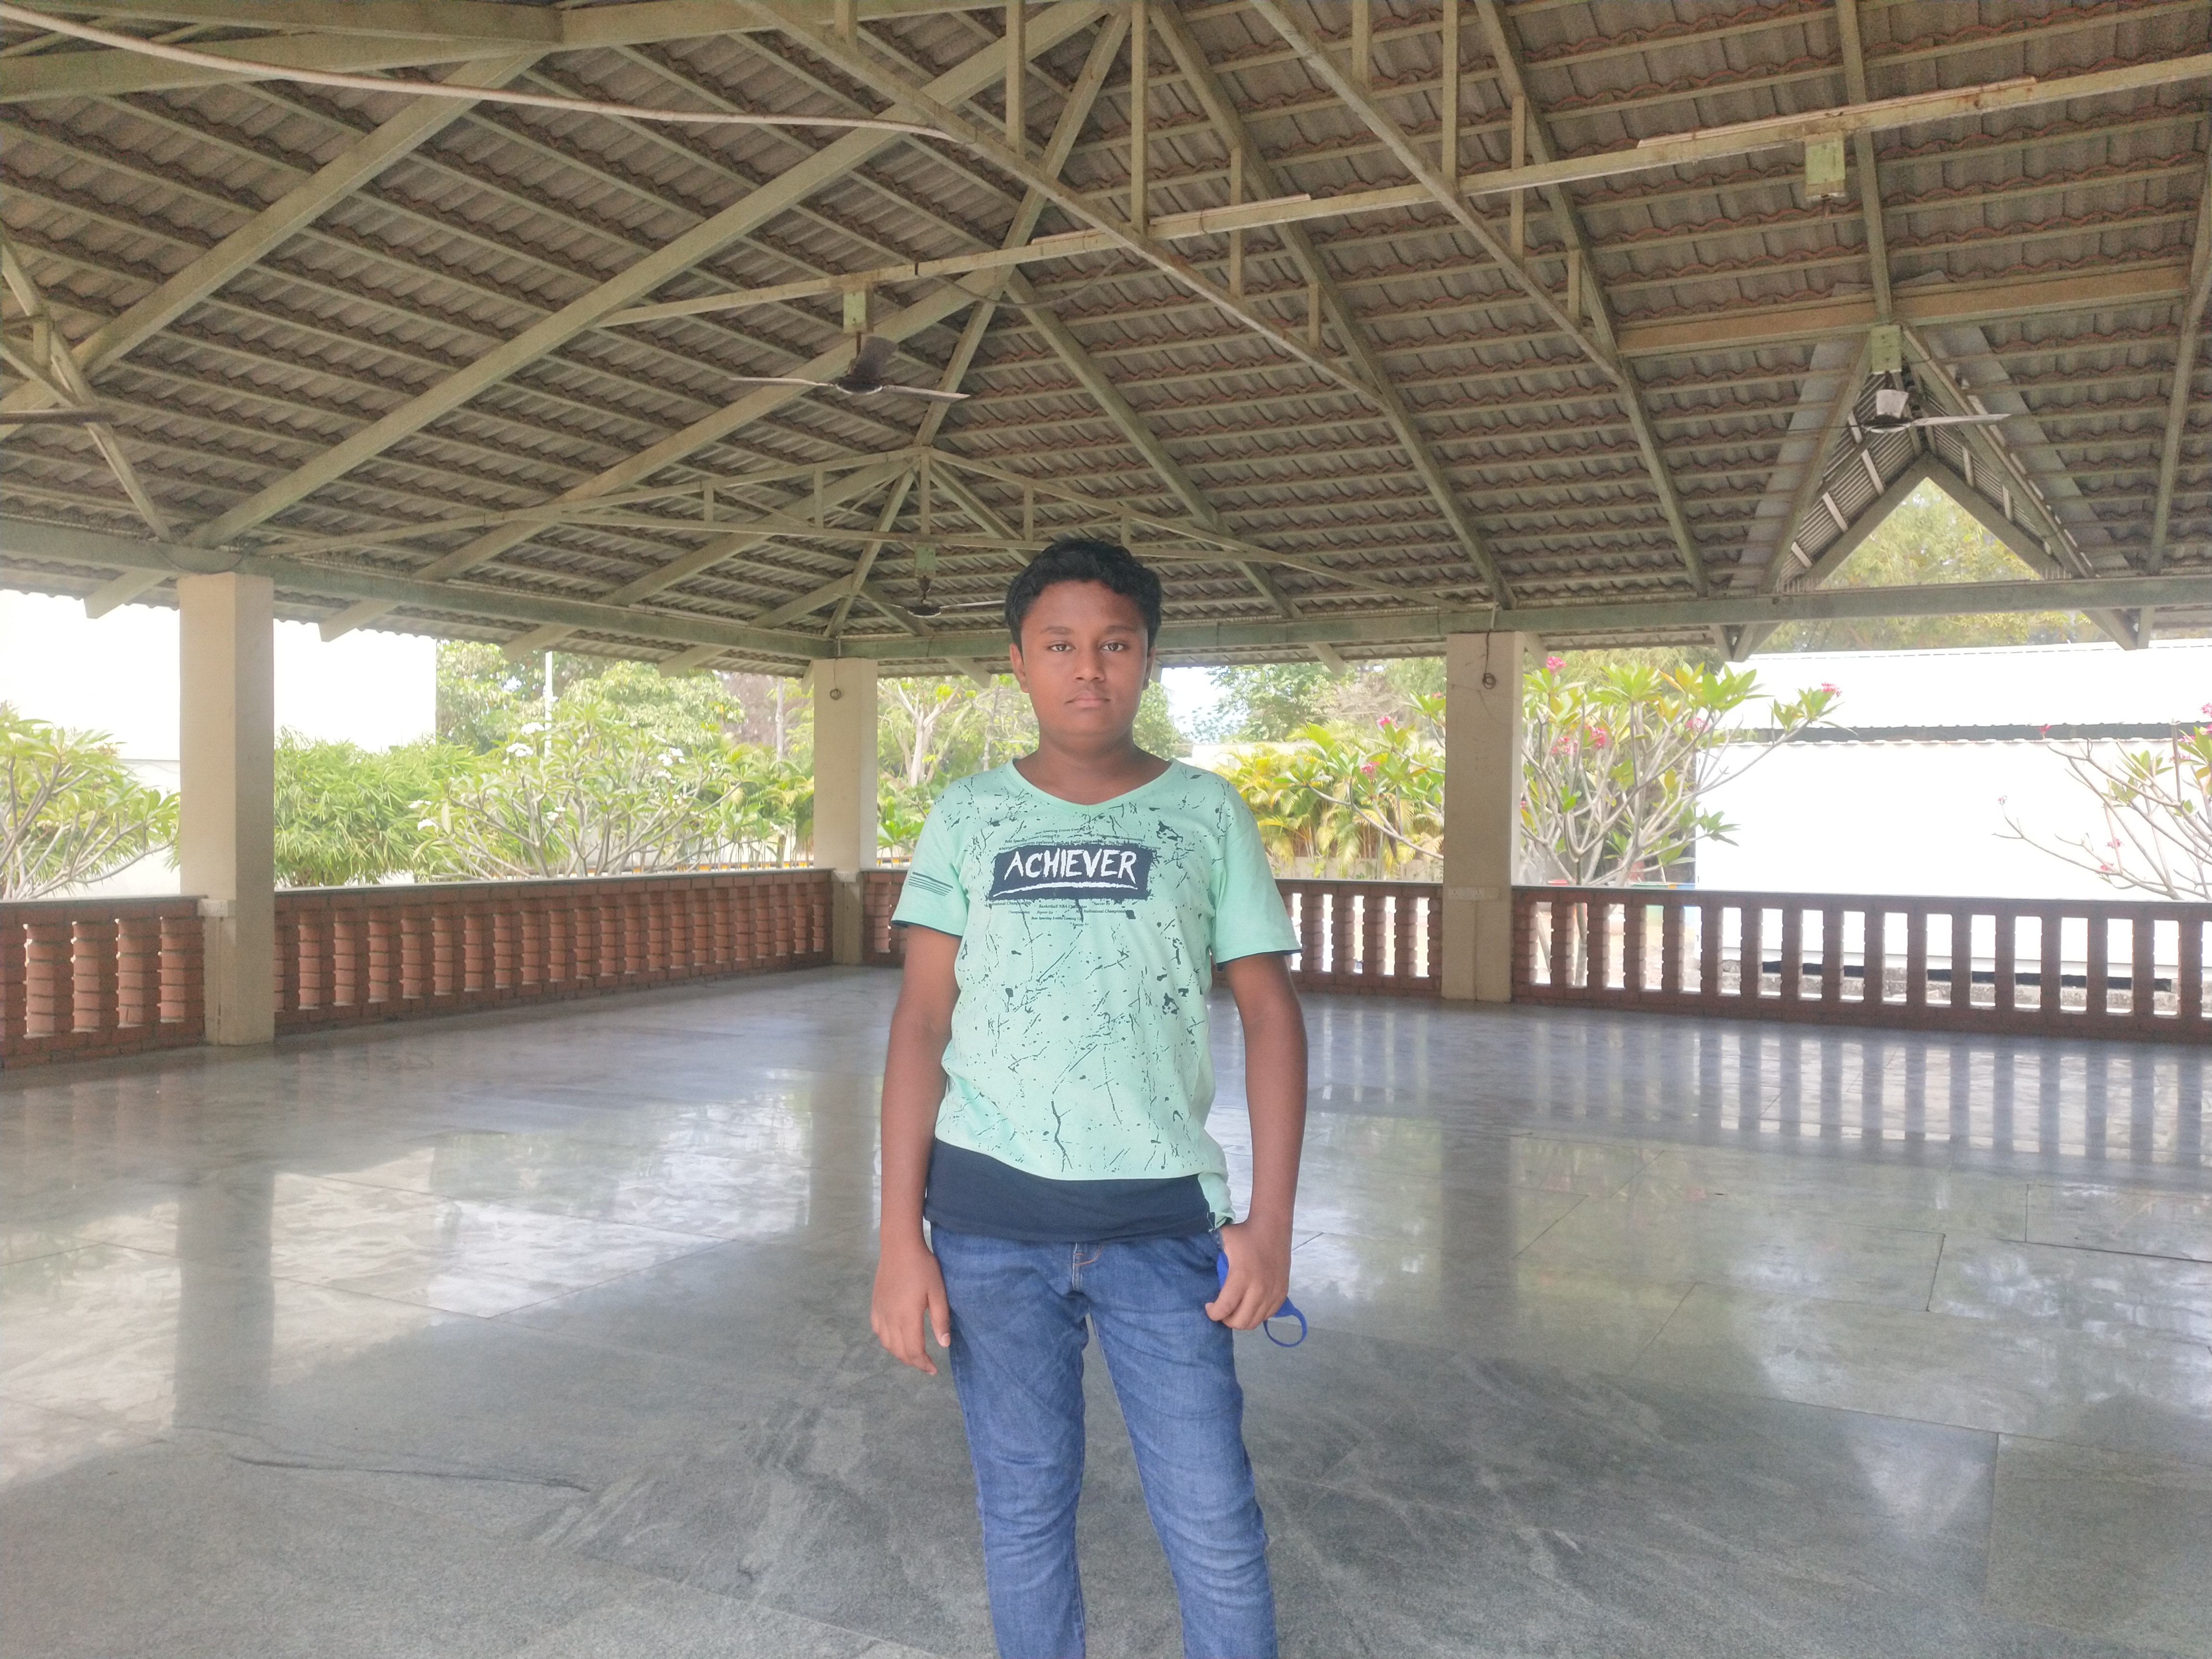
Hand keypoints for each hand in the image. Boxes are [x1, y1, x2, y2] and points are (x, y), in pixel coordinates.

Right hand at [871, 1233, 951, 1374]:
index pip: (914, 1351)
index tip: (934, 1369)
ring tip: (913, 1354)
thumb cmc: (923, 1267)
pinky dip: (887, 1341)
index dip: (923, 1364)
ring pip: (887, 1344)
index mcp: (907, 1317)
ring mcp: (880, 1312)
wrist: (899, 1247)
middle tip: (926, 1364)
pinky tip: (895, 1338)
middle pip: (899, 1351)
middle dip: (913, 1362)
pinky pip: (877, 1331)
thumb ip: (940, 1319)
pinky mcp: (875, 1305)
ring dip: (900, 1354)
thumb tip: (944, 1344)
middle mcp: (890, 1319)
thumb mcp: (938, 1292)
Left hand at [1205, 1218, 1291, 1330]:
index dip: (1213, 1313)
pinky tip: (1249, 1304)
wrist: (1272, 1227)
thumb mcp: (1221, 1241)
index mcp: (1241, 1276)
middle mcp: (1259, 1289)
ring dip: (1241, 1319)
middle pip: (1240, 1322)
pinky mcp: (1282, 1294)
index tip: (1209, 1306)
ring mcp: (1273, 1293)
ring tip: (1234, 1308)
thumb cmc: (1244, 1234)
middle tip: (1221, 1309)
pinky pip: (1267, 1316)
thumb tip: (1192, 1267)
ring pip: (1254, 1322)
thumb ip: (1208, 1255)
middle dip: (1226, 1319)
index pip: (1225, 1308)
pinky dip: (1256, 1315)